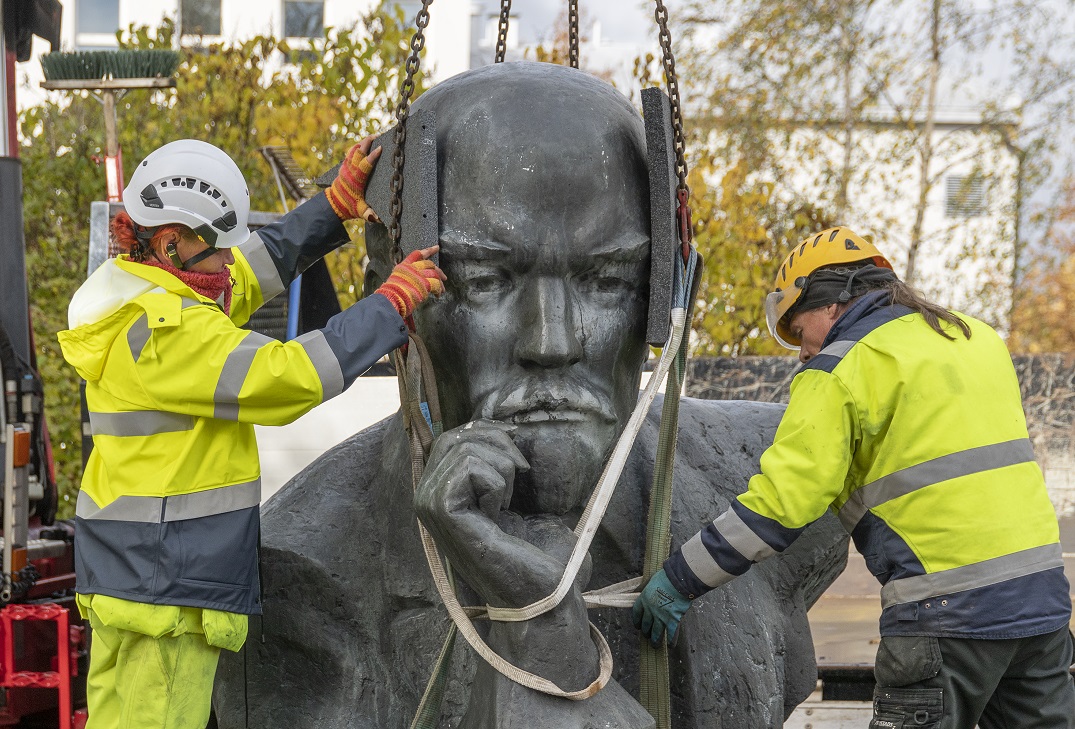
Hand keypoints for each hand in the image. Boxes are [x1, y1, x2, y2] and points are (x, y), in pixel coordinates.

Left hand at [325, 134, 381, 222]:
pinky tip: (365, 143)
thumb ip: (369, 214)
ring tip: (373, 136)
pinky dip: (358, 146)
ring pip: (354, 150)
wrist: (334, 204)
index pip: (365, 166)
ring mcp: (346, 167)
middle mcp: (350, 171)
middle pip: (358, 152)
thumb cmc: (349, 207)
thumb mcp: (360, 212)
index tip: (381, 148)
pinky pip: (351, 152)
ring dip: (363, 142)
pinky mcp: (344, 166)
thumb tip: (377, 218)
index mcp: (356, 181)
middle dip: (367, 143)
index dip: (373, 157)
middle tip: (378, 136)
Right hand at [374, 246, 446, 318]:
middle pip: (429, 264)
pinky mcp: (426, 283)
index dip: (429, 250)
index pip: (418, 254)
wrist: (393, 298)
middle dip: (438, 270)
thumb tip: (413, 279)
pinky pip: (436, 284)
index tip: (437, 248)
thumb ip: (406, 276)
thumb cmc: (392, 292)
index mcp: (405, 265)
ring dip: (440, 282)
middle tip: (444, 277)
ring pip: (435, 274)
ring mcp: (420, 275)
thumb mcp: (396, 279)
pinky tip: (438, 295)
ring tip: (442, 290)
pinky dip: (438, 290)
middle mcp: (413, 268)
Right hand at [415, 419, 529, 536]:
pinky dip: (497, 485)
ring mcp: (428, 504)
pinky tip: (496, 515)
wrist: (541, 585)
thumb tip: (496, 423)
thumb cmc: (533, 545)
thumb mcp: (510, 492)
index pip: (450, 436)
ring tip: (506, 504)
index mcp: (438, 491)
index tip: (515, 441)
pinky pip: (470, 467)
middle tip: (522, 473)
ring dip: (503, 470)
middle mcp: (425, 497)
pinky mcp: (440, 509)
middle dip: (499, 444)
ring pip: (466, 449)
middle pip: (456, 436)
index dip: (485, 430)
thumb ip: (492, 458)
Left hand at [632, 568, 692, 646]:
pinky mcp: (673, 620)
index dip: (637, 621)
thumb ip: (644, 588)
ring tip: (655, 645)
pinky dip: (671, 641)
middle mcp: (650, 610)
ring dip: (655, 640)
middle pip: (646, 625)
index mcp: (643, 599)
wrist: (677, 581)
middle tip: (647, 636)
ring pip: (656, 632)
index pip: (637, 613)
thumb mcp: (650, 581)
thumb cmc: (665, 577)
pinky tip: (671, 645)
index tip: (637, 626)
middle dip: (646, 632)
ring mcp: (661, 616)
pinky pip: (671, 633)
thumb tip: (638, 590)